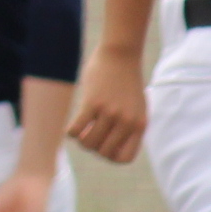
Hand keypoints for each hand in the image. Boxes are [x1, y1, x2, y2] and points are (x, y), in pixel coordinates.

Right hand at [68, 42, 147, 163]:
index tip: (104, 144)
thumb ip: (129, 127)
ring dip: (81, 140)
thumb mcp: (137, 106)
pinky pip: (76, 130)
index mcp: (139, 125)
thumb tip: (109, 149)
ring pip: (88, 143)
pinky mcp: (93, 103)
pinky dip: (71, 132)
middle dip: (94, 147)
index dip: (110, 156)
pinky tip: (74, 123)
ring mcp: (110, 113)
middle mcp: (126, 121)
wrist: (122, 53)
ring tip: (83, 128)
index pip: (124, 158)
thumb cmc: (126, 80)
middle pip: (103, 152)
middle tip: (91, 133)